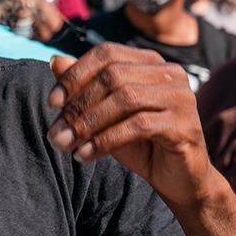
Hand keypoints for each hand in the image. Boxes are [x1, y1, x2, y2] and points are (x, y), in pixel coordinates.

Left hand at [46, 44, 211, 207]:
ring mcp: (181, 97)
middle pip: (113, 76)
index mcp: (150, 62)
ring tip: (64, 144)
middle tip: (55, 133)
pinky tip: (85, 155)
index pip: (107, 54)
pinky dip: (106, 140)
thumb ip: (83, 89)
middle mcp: (169, 73)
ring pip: (125, 99)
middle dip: (77, 105)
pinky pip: (138, 126)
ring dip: (87, 124)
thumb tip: (55, 60)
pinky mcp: (185, 124)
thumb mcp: (104, 116)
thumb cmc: (140, 144)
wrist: (178, 180)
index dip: (75, 75)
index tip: (50, 103)